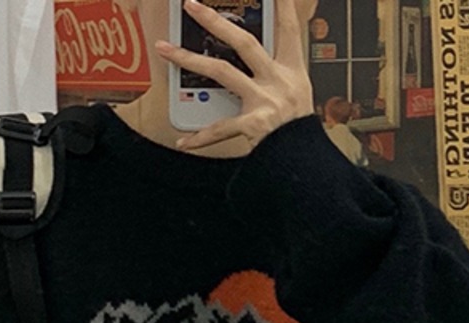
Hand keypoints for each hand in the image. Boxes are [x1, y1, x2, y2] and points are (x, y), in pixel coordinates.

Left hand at [156, 0, 315, 150]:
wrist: (303, 161)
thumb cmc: (297, 131)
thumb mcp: (298, 94)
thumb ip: (275, 75)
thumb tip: (247, 62)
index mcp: (292, 70)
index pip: (288, 29)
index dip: (282, 6)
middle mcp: (277, 80)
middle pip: (243, 42)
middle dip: (216, 21)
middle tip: (191, 5)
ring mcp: (263, 100)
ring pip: (221, 72)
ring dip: (189, 59)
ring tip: (165, 49)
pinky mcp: (252, 125)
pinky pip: (220, 129)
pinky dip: (201, 138)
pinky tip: (184, 141)